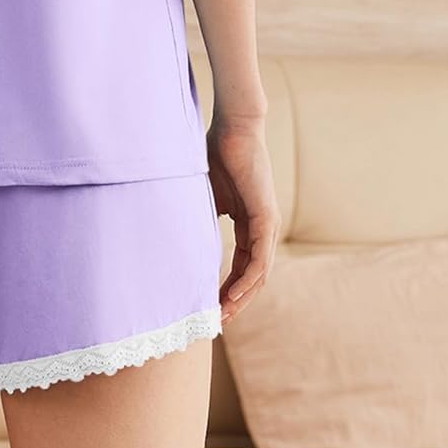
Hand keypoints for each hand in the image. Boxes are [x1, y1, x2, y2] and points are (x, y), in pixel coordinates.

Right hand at [207, 116, 280, 324]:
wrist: (234, 127)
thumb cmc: (217, 153)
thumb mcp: (205, 196)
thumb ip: (201, 219)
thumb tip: (181, 240)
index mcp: (248, 222)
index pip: (241, 265)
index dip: (226, 287)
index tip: (209, 305)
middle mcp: (261, 227)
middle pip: (252, 276)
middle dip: (234, 300)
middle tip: (216, 321)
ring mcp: (266, 223)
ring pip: (258, 273)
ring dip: (242, 297)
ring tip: (223, 315)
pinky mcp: (266, 217)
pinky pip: (259, 258)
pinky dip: (247, 280)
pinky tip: (232, 295)